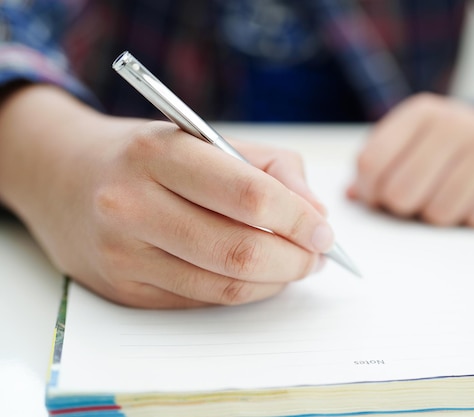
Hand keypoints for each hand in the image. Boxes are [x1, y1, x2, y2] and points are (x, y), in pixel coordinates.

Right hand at [0, 85, 331, 307]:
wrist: (62, 176)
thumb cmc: (147, 154)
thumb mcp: (208, 138)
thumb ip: (273, 169)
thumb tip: (316, 216)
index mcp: (159, 154)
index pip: (249, 196)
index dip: (297, 219)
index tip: (323, 231)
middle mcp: (132, 205)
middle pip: (240, 252)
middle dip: (295, 260)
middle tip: (316, 255)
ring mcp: (124, 253)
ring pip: (224, 286)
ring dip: (275, 282)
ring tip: (294, 266)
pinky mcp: (124, 289)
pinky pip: (202, 301)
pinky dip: (242, 292)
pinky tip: (256, 275)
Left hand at [348, 93, 473, 227]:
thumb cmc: (458, 146)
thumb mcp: (417, 141)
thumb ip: (382, 164)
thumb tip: (352, 194)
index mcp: (421, 113)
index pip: (372, 162)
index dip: (369, 192)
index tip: (376, 199)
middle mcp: (454, 121)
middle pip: (401, 193)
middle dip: (405, 209)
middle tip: (419, 201)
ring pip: (439, 213)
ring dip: (442, 218)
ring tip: (453, 197)